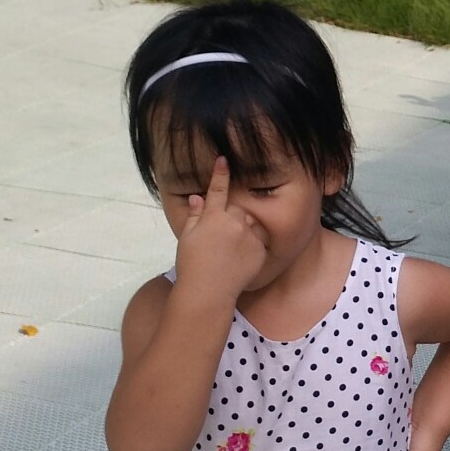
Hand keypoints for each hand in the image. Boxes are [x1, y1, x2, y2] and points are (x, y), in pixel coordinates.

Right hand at [176, 156, 269, 299]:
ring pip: (251, 224)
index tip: (224, 158)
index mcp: (213, 217)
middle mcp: (234, 222)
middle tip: (220, 239)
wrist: (208, 291)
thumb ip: (195, 216)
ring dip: (244, 231)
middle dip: (231, 218)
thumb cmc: (192, 265)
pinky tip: (238, 261)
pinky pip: (258, 242)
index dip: (220, 174)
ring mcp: (250, 235)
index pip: (217, 190)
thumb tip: (197, 198)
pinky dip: (251, 247)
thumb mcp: (188, 238)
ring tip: (230, 251)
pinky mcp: (261, 249)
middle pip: (237, 209)